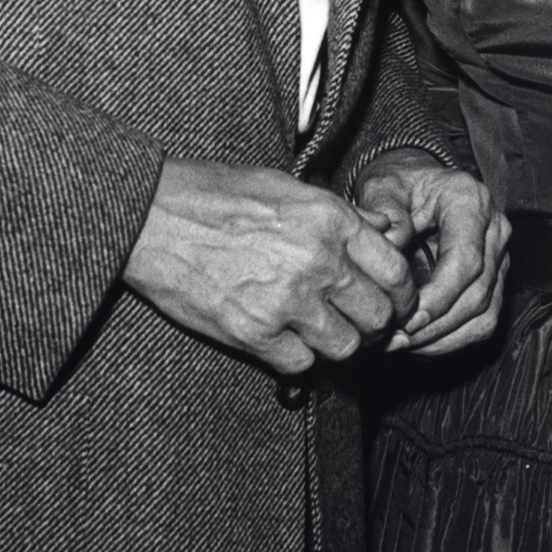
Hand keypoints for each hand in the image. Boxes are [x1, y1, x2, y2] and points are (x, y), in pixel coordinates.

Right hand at [123, 160, 418, 374]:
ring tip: (315, 329)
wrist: (150, 217)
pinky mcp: (254, 333)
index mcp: (329, 219)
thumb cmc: (212, 195)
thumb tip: (383, 231)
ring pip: (345, 346)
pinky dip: (295, 358)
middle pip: (378, 316)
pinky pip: (301, 365)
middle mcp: (316, 261)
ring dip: (334, 342)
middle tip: (355, 321)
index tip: (392, 302)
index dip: (401, 294)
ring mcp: (286, 301)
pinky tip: (280, 338)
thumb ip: (338, 214)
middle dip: (372, 323)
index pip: (396, 271)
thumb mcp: (285, 186)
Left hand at [353, 149, 508, 355]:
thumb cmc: (399, 186)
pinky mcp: (496, 280)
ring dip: (443, 338)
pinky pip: (483, 321)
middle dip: (436, 323)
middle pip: (478, 292)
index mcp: (470, 201)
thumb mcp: (383, 186)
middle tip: (395, 338)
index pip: (466, 259)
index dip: (439, 295)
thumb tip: (392, 243)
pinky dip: (452, 339)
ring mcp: (500, 257)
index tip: (405, 316)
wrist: (416, 187)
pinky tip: (419, 344)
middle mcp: (494, 229)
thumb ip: (385, 208)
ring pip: (484, 313)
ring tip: (402, 345)